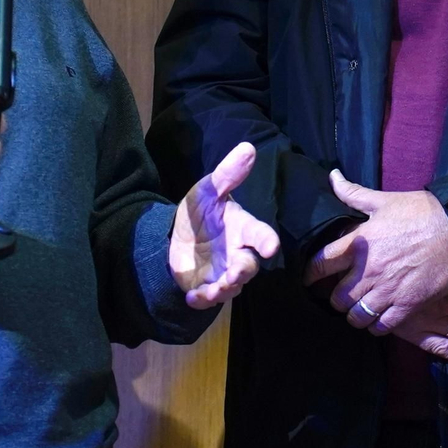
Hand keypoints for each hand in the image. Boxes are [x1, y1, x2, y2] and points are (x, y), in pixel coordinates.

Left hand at [170, 142, 279, 308]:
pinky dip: (202, 300)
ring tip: (211, 290)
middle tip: (235, 273)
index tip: (271, 247)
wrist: (176, 236)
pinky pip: (209, 299)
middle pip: (249, 266)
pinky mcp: (207, 287)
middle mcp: (238, 253)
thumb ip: (227, 174)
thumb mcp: (208, 190)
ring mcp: (224, 273)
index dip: (266, 241)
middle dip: (244, 271)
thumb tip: (247, 147)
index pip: (260, 235)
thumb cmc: (200, 212)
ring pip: (232, 286)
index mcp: (242, 229)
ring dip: (223, 289)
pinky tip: (191, 297)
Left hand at [301, 170, 447, 331]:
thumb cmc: (422, 212)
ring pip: (357, 317)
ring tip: (360, 309)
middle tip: (343, 294)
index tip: (309, 278)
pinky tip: (380, 318)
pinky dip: (377, 325)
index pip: (320, 264)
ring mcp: (387, 291)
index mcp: (358, 244)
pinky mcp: (407, 305)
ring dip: (355, 315)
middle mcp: (368, 271)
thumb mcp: (384, 200)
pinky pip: (382, 326)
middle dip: (336, 298)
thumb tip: (332, 176)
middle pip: (336, 298)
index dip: (310, 274)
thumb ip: (353, 193)